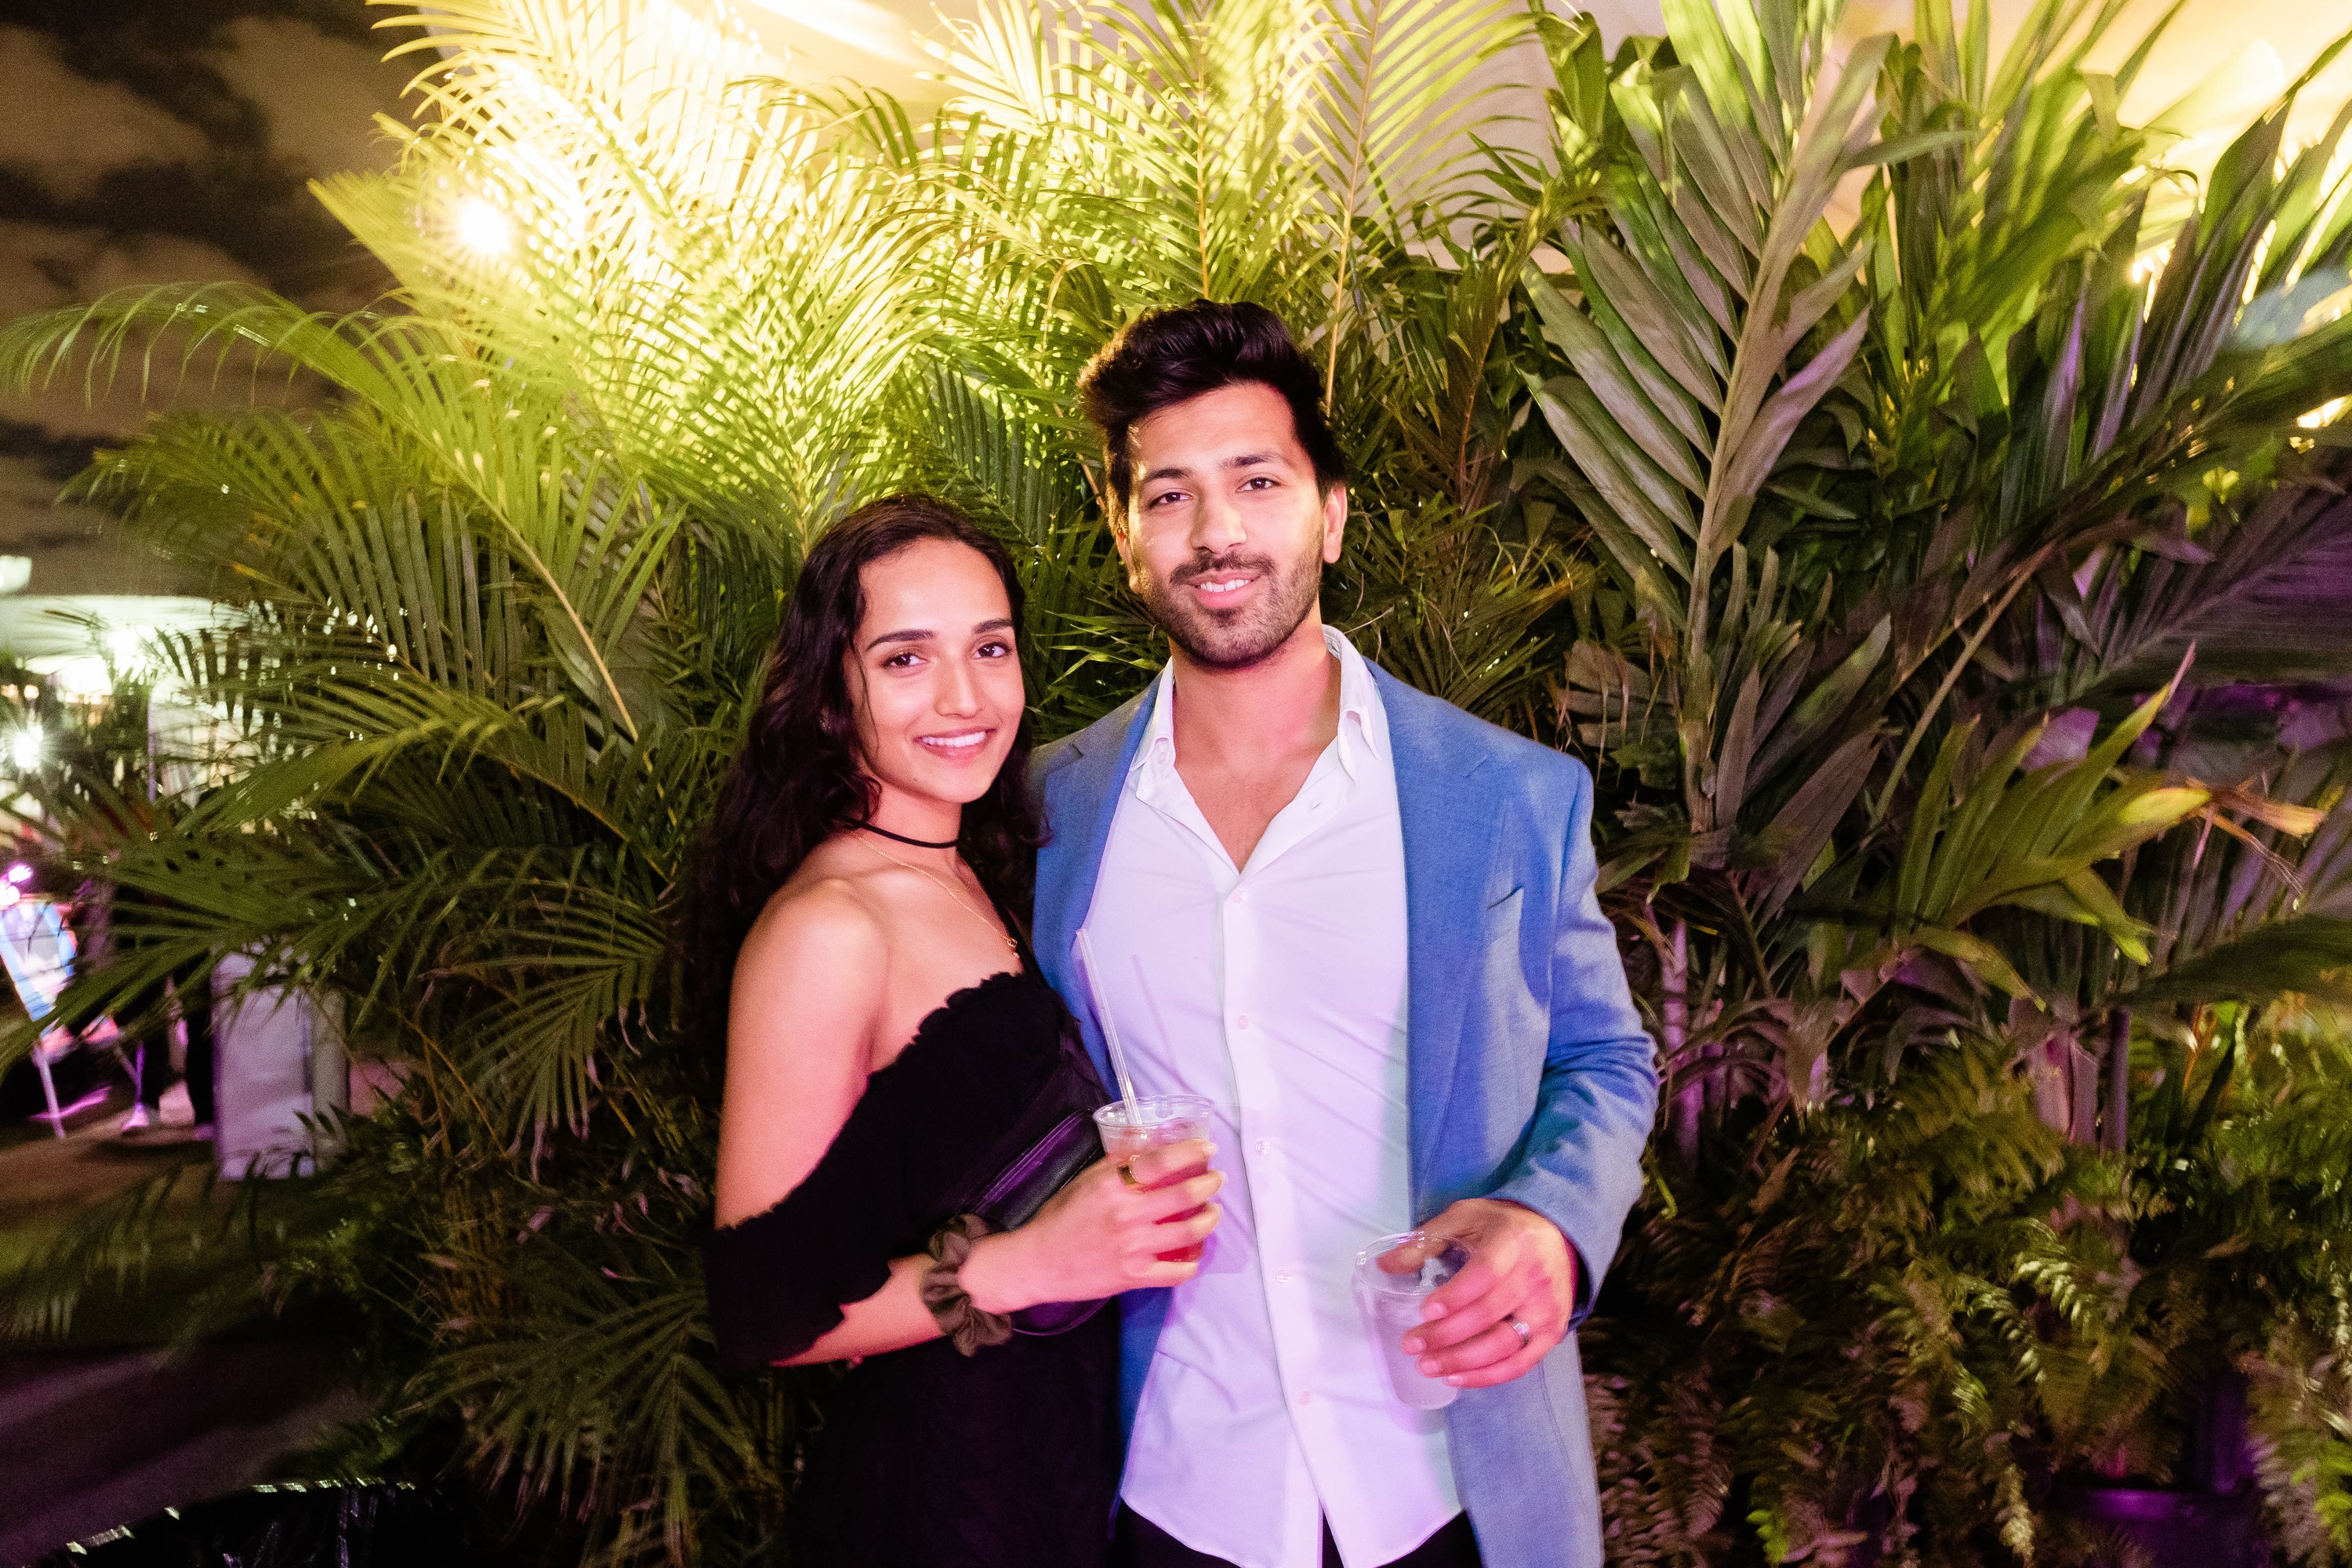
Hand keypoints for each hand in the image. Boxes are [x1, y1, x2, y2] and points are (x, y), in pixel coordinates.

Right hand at [963, 1139, 1220, 1311]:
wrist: (1037, 1262)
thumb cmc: (1059, 1218)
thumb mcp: (1085, 1180)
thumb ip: (1116, 1160)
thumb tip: (1144, 1135)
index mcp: (1112, 1185)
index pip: (1162, 1161)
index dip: (1191, 1152)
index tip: (1208, 1149)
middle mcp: (1126, 1214)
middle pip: (1184, 1195)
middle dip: (1210, 1184)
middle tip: (1217, 1179)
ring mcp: (1132, 1247)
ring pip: (1188, 1232)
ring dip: (1209, 1219)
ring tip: (1212, 1212)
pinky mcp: (1134, 1276)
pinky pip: (1176, 1272)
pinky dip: (1193, 1263)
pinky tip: (1195, 1253)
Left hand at [1394, 1198, 1576, 1389]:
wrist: (1556, 1234)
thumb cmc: (1503, 1226)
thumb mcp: (1464, 1218)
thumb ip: (1426, 1241)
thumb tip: (1384, 1265)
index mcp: (1512, 1242)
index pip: (1485, 1274)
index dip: (1455, 1296)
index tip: (1424, 1310)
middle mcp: (1534, 1278)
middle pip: (1488, 1314)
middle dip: (1445, 1335)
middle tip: (1411, 1345)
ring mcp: (1546, 1308)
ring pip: (1503, 1344)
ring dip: (1462, 1361)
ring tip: (1427, 1366)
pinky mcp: (1551, 1332)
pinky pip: (1520, 1363)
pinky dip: (1488, 1376)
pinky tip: (1457, 1378)